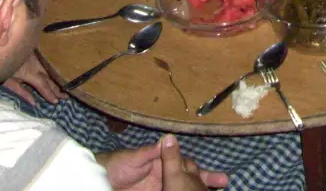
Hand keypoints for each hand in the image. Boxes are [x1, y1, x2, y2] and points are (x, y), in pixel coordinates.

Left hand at [3, 53, 65, 105]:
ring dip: (57, 80)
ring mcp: (38, 59)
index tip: (56, 102)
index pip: (43, 85)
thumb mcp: (8, 82)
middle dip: (57, 88)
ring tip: (64, 88)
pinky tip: (57, 72)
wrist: (1, 45)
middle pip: (49, 78)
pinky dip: (53, 70)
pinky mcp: (37, 54)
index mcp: (30, 73)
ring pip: (50, 71)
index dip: (50, 94)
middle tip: (66, 96)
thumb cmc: (2, 67)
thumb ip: (22, 93)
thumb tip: (34, 103)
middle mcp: (37, 66)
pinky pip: (47, 64)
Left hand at [103, 136, 228, 190]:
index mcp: (163, 164)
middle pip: (190, 182)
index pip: (188, 167)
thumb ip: (151, 151)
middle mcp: (165, 177)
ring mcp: (160, 189)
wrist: (101, 180)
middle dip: (206, 185)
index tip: (220, 179)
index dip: (203, 174)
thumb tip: (169, 139)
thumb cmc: (116, 164)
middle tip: (223, 188)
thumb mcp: (135, 157)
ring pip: (182, 189)